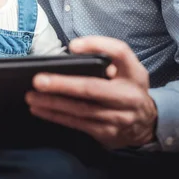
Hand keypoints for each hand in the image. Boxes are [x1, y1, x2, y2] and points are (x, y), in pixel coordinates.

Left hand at [25, 36, 156, 148]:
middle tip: (38, 80)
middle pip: (92, 88)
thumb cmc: (127, 88)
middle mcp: (129, 95)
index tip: (72, 45)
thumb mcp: (127, 69)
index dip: (97, 45)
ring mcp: (118, 117)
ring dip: (52, 103)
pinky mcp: (107, 133)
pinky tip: (40, 109)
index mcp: (134, 73)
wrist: (146, 123)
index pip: (120, 52)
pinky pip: (77, 123)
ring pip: (80, 109)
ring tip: (31, 96)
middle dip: (63, 84)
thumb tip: (72, 53)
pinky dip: (56, 116)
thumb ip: (108, 59)